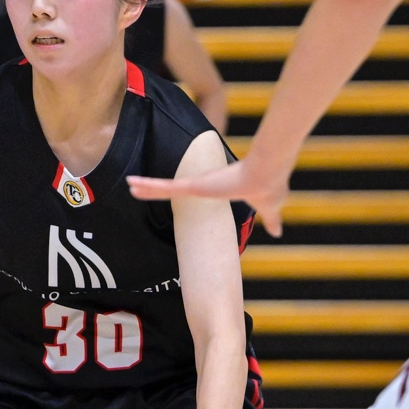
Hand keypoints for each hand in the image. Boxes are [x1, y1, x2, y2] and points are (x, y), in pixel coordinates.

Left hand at [127, 151, 293, 235]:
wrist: (268, 175)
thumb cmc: (270, 187)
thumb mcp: (268, 208)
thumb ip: (271, 219)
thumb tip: (280, 232)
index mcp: (215, 189)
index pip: (191, 191)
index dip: (179, 192)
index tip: (170, 193)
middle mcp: (202, 184)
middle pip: (172, 189)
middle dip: (155, 189)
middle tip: (138, 188)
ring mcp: (196, 184)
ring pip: (164, 187)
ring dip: (146, 187)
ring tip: (129, 185)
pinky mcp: (194, 185)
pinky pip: (166, 186)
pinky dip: (149, 186)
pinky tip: (132, 185)